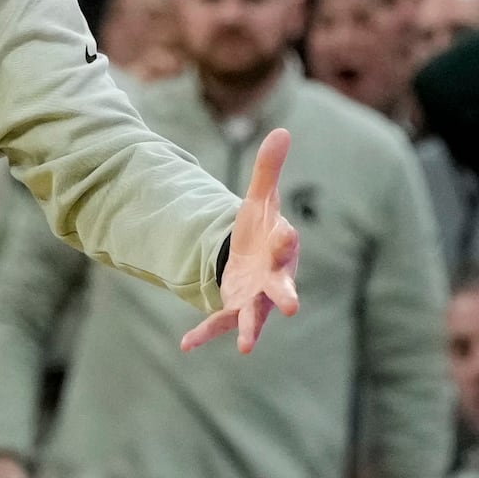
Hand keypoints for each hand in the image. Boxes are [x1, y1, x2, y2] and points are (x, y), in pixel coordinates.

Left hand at [181, 128, 300, 352]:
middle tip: (293, 306)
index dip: (285, 237)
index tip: (287, 230)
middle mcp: (272, 278)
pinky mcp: (234, 308)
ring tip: (246, 347)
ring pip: (255, 316)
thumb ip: (268, 169)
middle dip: (286, 296)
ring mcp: (254, 297)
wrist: (254, 260)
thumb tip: (282, 130)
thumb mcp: (260, 198)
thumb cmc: (262, 231)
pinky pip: (218, 324)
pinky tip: (185, 345)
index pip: (286, 241)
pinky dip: (203, 334)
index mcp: (279, 248)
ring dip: (250, 328)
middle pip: (282, 288)